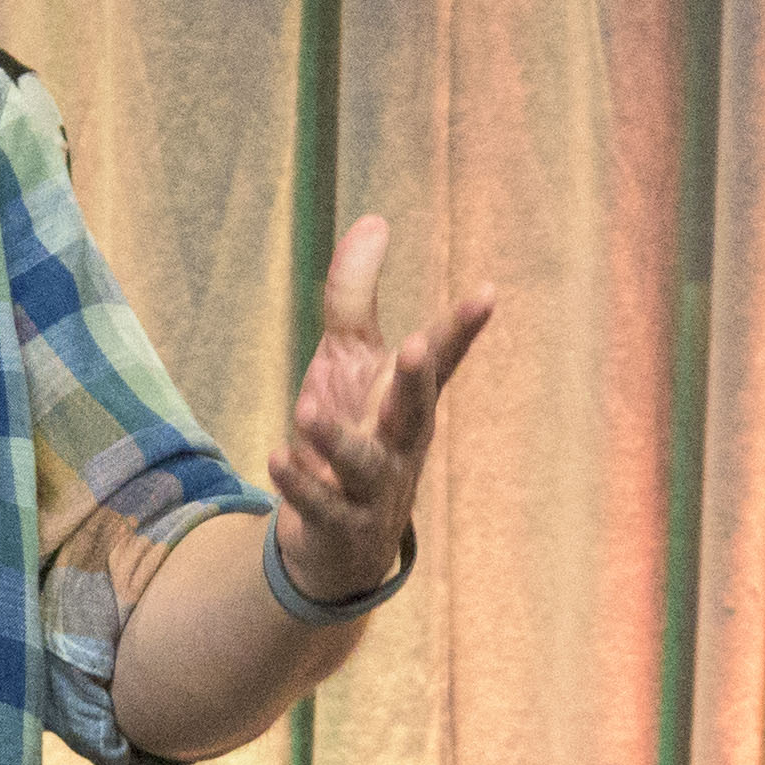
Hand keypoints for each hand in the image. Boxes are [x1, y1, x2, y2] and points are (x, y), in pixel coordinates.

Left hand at [272, 213, 493, 603]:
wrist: (339, 544)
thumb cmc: (352, 434)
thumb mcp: (349, 360)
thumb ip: (355, 295)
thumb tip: (375, 220)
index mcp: (409, 402)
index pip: (442, 359)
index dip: (463, 327)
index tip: (486, 291)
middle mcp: (401, 444)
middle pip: (417, 411)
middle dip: (419, 380)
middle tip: (417, 347)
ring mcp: (374, 489)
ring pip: (364, 464)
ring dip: (338, 438)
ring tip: (307, 409)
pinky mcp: (338, 525)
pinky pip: (321, 506)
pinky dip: (300, 483)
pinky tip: (278, 457)